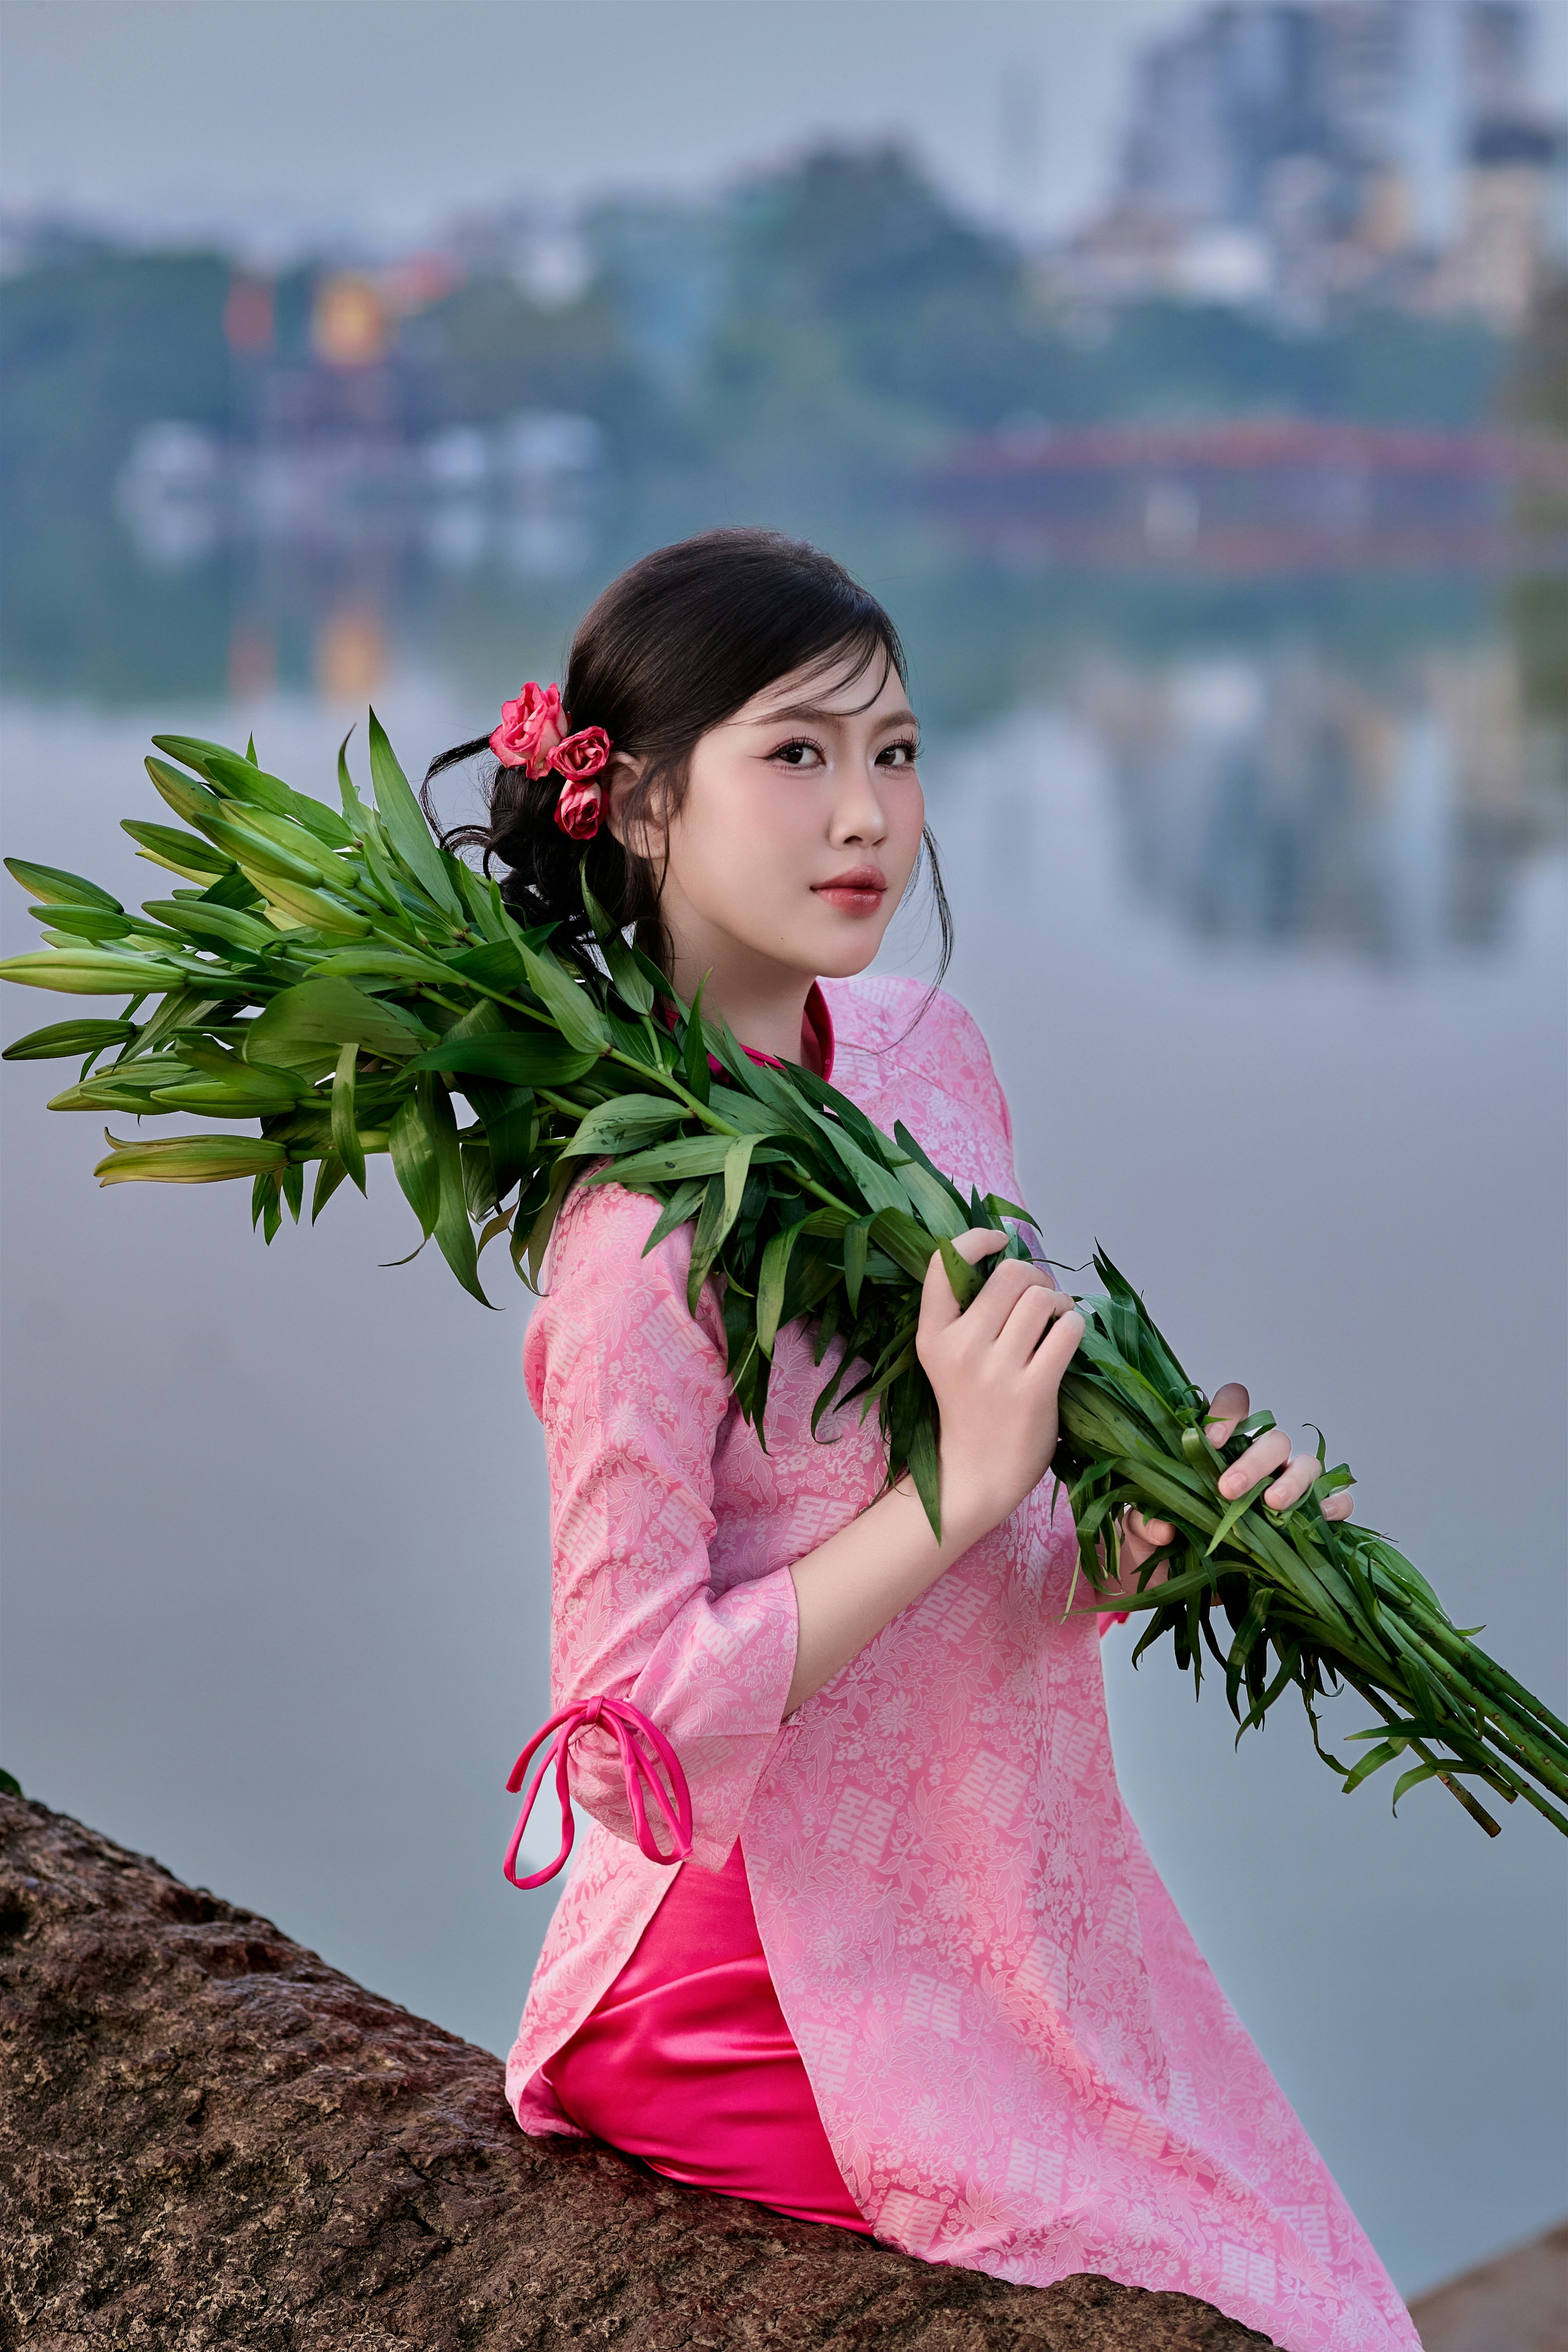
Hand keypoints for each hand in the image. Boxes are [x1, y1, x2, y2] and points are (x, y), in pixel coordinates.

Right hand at [916, 1230, 1083, 1554]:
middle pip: (1009, 1275)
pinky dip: (1074, 1324)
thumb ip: (967, 1314)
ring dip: (1058, 1301)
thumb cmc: (968, 1409)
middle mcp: (961, 1348)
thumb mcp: (947, 1358)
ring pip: (1042, 1298)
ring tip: (1056, 1318)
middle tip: (1040, 1296)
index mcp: (932, 1336)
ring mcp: (997, 1370)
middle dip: (1034, 1275)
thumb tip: (1011, 1258)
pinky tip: (1067, 1336)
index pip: (941, 1265)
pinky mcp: (1033, 1390)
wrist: (975, 1474)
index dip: (975, 1240)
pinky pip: (1067, 1330)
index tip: (999, 1241)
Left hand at [1121, 1381, 1354, 1572]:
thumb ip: (1144, 1520)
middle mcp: (1258, 1461)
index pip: (1233, 1406)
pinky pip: (1335, 1504)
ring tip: (1272, 1505)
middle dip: (1254, 1460)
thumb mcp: (1140, 1529)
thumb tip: (1161, 1526)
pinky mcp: (1306, 1521)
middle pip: (1273, 1438)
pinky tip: (1315, 1520)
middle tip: (1227, 1488)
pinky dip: (1332, 1508)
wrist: (1176, 1579)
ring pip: (1307, 1465)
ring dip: (1294, 1481)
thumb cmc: (1160, 1540)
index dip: (1225, 1415)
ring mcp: (1287, 1487)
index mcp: (1219, 1447)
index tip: (1206, 1442)